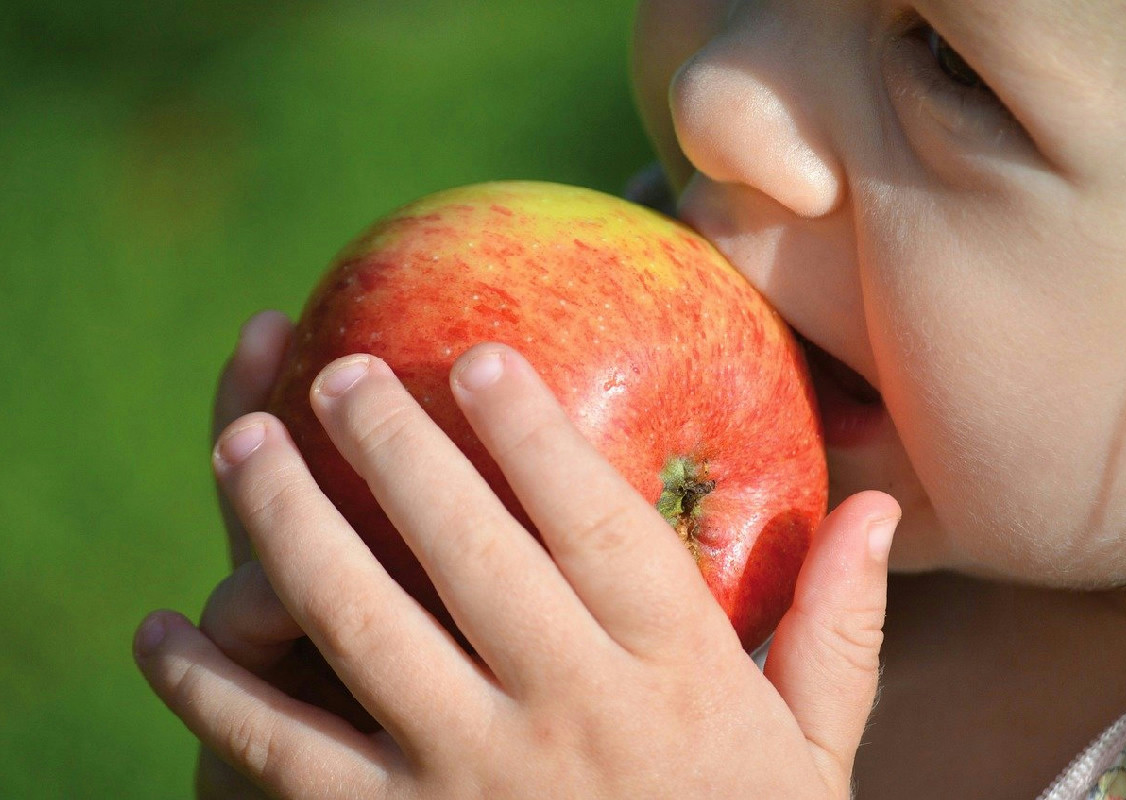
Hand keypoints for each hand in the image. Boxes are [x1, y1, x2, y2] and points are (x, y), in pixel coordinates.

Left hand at [135, 342, 898, 798]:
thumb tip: (881, 508)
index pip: (597, 526)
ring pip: (360, 629)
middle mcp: (573, 720)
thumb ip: (838, 630)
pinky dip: (212, 688)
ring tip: (240, 447)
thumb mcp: (811, 756)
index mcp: (677, 680)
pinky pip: (284, 752)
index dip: (534, 432)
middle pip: (466, 554)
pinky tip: (164, 631)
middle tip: (342, 371)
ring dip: (289, 527)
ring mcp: (473, 785)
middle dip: (396, 448)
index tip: (482, 354)